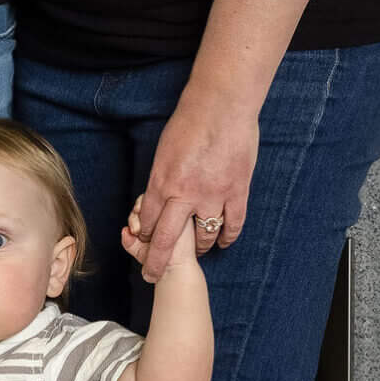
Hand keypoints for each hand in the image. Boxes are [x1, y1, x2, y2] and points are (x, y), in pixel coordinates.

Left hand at [126, 89, 259, 281]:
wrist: (222, 105)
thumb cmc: (189, 121)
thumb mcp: (164, 152)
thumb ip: (162, 179)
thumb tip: (158, 197)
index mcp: (162, 181)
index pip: (147, 221)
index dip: (143, 235)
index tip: (142, 242)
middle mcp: (185, 194)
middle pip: (166, 240)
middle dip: (156, 263)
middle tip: (151, 276)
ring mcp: (213, 195)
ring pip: (202, 236)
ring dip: (196, 248)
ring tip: (194, 253)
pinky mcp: (237, 191)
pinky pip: (232, 225)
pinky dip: (226, 238)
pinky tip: (222, 243)